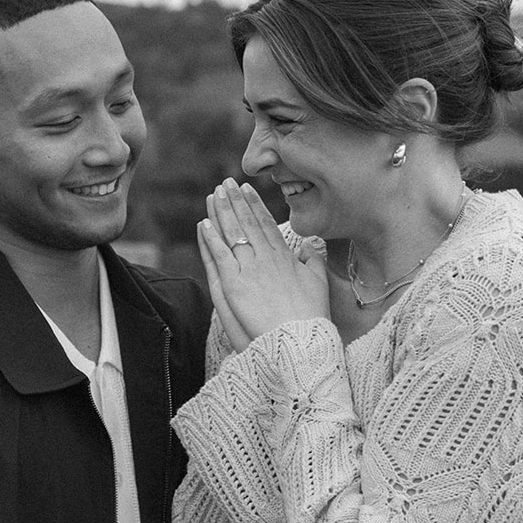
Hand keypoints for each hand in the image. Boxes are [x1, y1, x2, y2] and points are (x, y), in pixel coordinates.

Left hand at [197, 179, 328, 351]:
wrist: (299, 339)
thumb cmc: (311, 316)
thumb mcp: (319, 283)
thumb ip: (313, 262)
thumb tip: (311, 247)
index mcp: (285, 257)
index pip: (266, 225)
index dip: (255, 205)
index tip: (246, 189)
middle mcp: (266, 258)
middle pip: (248, 224)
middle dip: (235, 202)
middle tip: (225, 183)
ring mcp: (250, 270)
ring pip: (233, 235)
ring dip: (221, 213)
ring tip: (213, 195)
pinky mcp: (235, 285)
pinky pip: (220, 257)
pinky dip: (211, 239)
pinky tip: (203, 224)